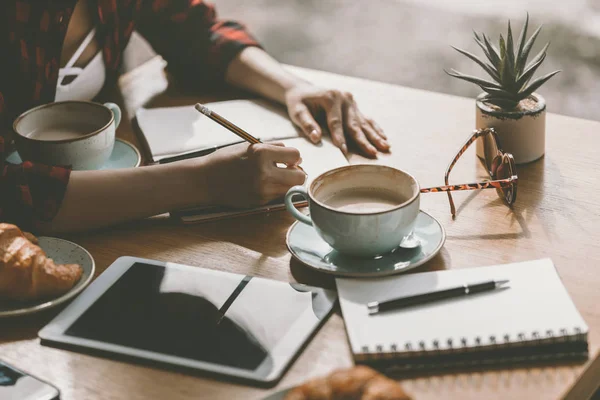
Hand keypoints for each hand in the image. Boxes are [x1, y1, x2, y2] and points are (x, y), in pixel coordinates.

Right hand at [185, 142, 304, 207]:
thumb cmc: (227, 159)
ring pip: (292, 189)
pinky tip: (264, 185)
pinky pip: (279, 196)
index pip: (296, 155)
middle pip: (300, 176)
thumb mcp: (249, 146)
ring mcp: (262, 190)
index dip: (294, 156)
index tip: (288, 158)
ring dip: (288, 183)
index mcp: (261, 153)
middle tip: (288, 169)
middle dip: (297, 172)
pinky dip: (276, 190)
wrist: (205, 180)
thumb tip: (296, 157)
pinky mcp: (259, 201)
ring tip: (276, 177)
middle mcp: (263, 173)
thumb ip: (274, 149)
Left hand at [285, 84, 389, 157]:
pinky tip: (384, 137)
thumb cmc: (298, 103)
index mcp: (330, 98)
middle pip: (354, 123)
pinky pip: (366, 119)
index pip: (335, 122)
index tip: (345, 151)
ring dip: (375, 136)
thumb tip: (316, 138)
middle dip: (364, 140)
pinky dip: (375, 129)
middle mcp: (344, 98)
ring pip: (363, 122)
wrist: (302, 90)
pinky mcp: (354, 106)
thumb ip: (307, 124)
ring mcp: (351, 101)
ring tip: (385, 147)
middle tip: (373, 153)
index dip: (340, 137)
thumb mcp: (297, 112)